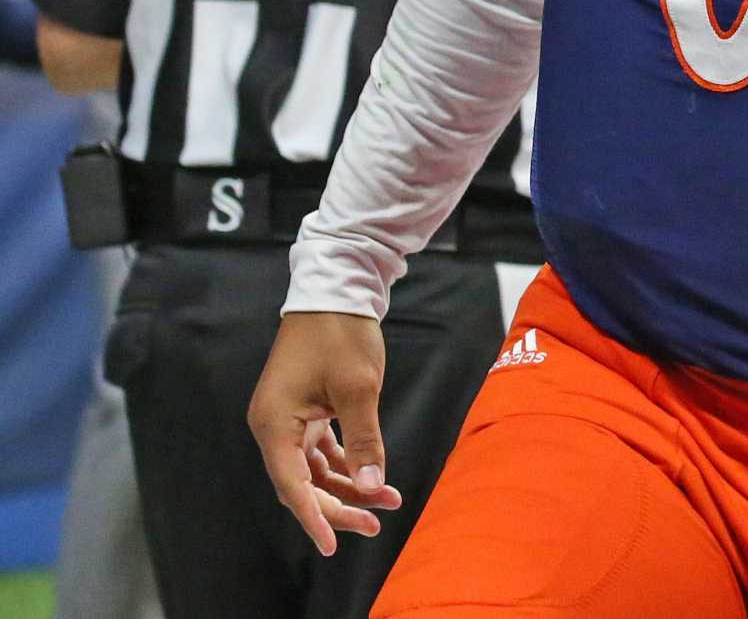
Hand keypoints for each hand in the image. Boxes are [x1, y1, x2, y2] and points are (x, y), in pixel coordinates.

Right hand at [247, 312, 402, 555]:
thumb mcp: (358, 388)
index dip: (315, 518)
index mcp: (274, 423)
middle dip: (340, 504)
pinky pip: (322, 450)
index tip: (334, 545)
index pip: (292, 485)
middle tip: (376, 523)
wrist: (338, 287)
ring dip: (348, 485)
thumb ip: (364, 440)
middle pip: (303, 482)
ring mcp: (289, 418)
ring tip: (387, 502)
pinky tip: (374, 476)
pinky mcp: (306, 409)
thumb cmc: (342, 333)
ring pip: (315, 468)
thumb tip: (371, 485)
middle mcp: (274, 425)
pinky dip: (347, 462)